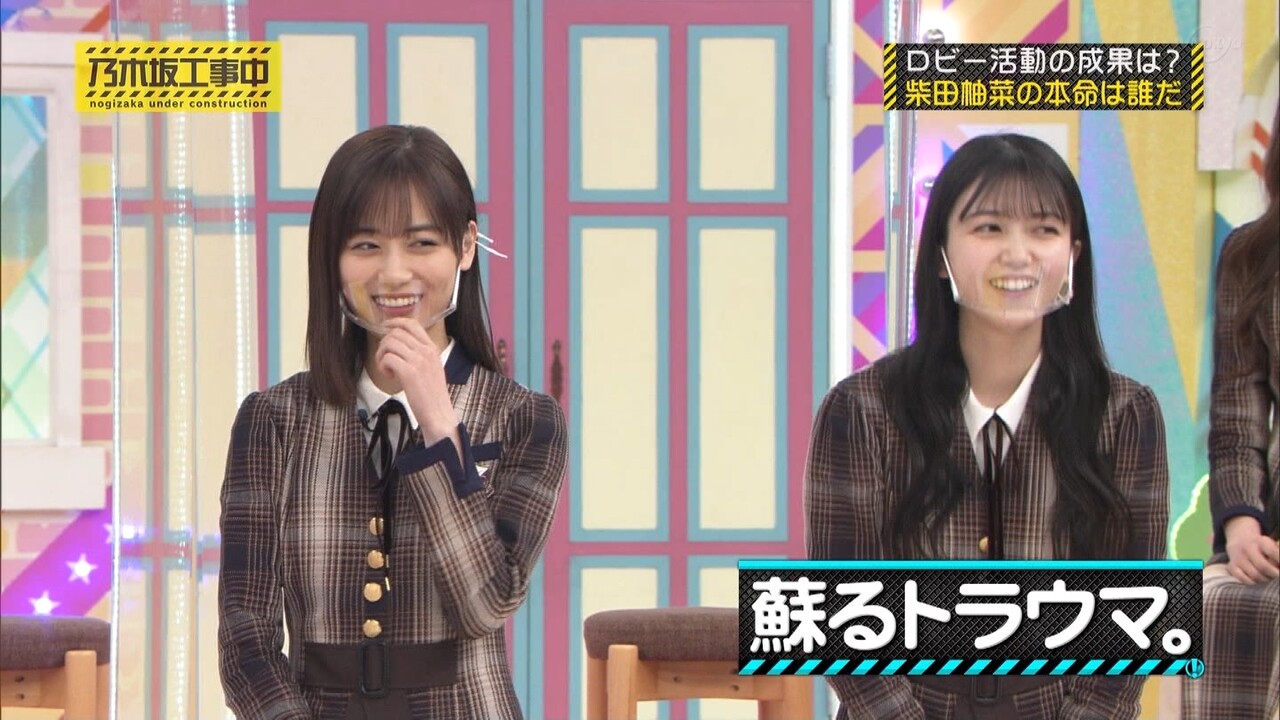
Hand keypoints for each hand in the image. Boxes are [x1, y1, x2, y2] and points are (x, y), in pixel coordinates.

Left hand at [374, 318, 458, 443]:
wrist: (439, 414)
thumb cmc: (432, 395)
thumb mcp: (432, 368)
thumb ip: (420, 355)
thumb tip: (401, 345)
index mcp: (432, 348)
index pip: (412, 324)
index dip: (395, 322)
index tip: (385, 328)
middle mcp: (426, 351)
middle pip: (396, 333)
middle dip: (384, 344)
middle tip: (385, 360)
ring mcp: (418, 361)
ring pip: (389, 344)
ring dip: (382, 356)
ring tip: (387, 369)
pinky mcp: (409, 373)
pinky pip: (388, 358)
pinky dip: (383, 366)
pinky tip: (390, 376)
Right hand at [1223, 515, 1279, 583]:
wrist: (1240, 542)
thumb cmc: (1262, 548)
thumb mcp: (1271, 546)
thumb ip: (1276, 555)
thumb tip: (1279, 567)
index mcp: (1261, 541)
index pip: (1273, 552)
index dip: (1279, 560)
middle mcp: (1247, 548)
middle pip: (1263, 566)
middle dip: (1274, 575)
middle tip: (1278, 578)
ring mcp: (1238, 558)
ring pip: (1254, 575)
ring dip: (1265, 581)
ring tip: (1269, 580)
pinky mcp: (1231, 566)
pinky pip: (1244, 580)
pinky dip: (1253, 583)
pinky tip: (1258, 581)